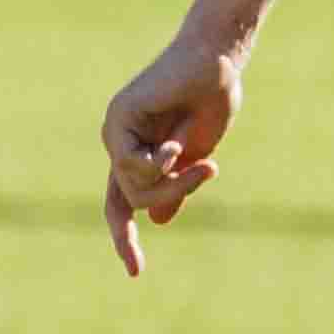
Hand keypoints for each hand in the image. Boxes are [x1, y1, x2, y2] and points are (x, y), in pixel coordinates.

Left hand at [99, 21, 245, 275]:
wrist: (217, 61)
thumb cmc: (212, 100)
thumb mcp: (197, 157)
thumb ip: (175, 185)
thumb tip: (155, 220)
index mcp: (139, 153)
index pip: (121, 204)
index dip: (125, 238)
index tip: (136, 273)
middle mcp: (121, 143)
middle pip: (131, 199)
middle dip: (171, 195)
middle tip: (209, 171)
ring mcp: (116, 129)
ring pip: (133, 186)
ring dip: (175, 181)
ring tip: (203, 159)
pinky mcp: (118, 117)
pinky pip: (132, 164)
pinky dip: (159, 163)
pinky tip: (175, 145)